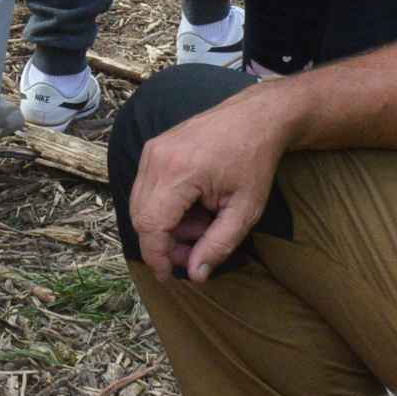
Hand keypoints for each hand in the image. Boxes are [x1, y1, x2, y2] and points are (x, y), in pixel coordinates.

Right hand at [131, 80, 293, 281]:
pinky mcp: (154, 148)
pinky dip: (164, 208)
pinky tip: (194, 209)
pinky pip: (146, 189)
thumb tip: (194, 275)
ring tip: (202, 225)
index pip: (150, 225)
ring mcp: (152, 150)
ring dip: (165, 226)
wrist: (257, 117)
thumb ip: (218, 245)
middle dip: (163, 243)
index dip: (157, 257)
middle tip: (196, 250)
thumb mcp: (245, 210)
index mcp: (178, 172)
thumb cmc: (255, 161)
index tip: (170, 278)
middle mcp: (156, 158)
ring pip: (141, 204)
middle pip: (140, 217)